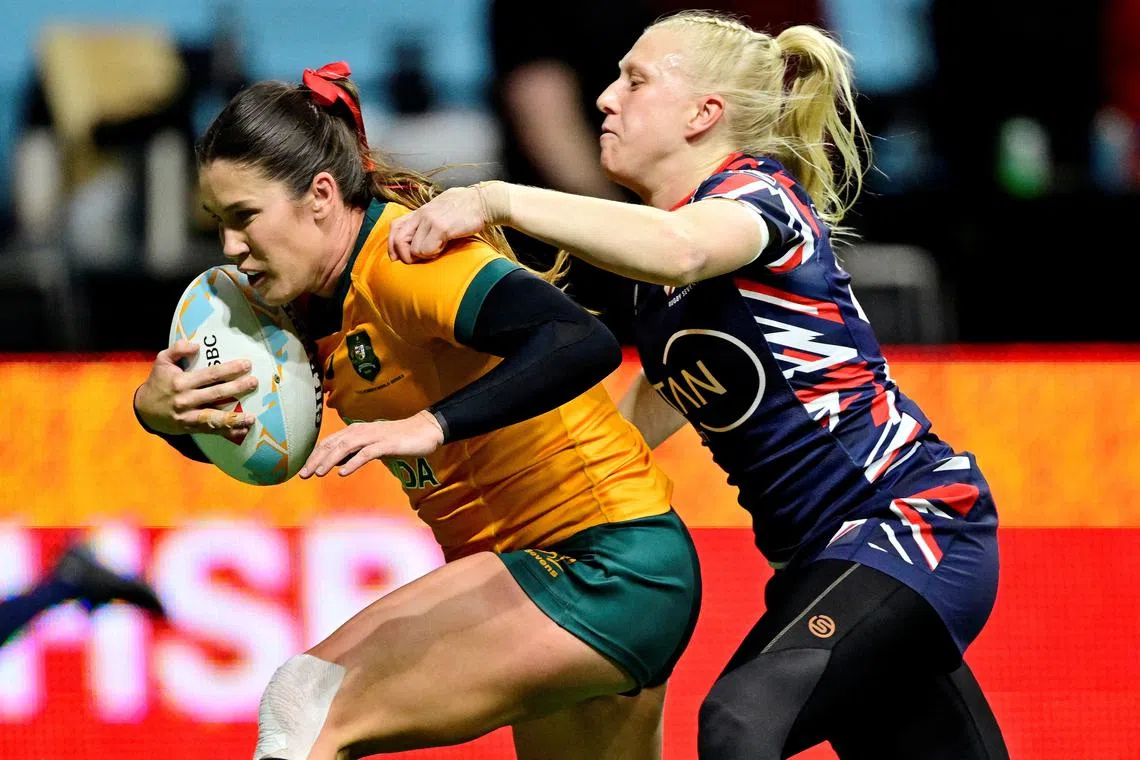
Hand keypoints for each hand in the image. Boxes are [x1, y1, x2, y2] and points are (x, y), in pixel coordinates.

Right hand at [133, 340, 256, 443]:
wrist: (143, 409)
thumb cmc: (158, 382)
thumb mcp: (162, 361)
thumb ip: (178, 350)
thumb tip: (197, 345)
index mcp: (181, 381)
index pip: (210, 374)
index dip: (230, 369)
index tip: (246, 364)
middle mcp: (186, 399)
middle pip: (217, 394)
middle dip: (238, 388)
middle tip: (254, 382)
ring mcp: (188, 416)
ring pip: (215, 417)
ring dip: (235, 417)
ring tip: (252, 417)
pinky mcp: (190, 428)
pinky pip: (211, 430)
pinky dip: (227, 432)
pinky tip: (242, 430)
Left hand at [298, 411, 444, 477]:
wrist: (424, 430)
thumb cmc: (397, 439)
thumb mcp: (372, 446)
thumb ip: (353, 452)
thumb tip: (334, 463)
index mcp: (355, 431)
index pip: (328, 443)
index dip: (313, 456)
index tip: (302, 470)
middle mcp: (361, 431)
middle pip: (332, 444)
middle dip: (316, 459)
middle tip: (303, 475)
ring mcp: (374, 436)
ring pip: (346, 447)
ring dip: (330, 460)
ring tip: (318, 473)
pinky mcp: (386, 444)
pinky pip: (366, 453)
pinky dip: (353, 462)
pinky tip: (344, 472)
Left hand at [387, 182, 509, 263]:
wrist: (485, 202)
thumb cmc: (468, 207)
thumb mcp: (443, 208)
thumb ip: (430, 219)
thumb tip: (424, 233)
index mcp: (422, 210)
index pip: (395, 226)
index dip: (392, 243)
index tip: (397, 256)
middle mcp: (422, 214)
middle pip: (398, 238)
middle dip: (403, 255)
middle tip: (414, 260)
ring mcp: (430, 220)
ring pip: (413, 249)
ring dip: (423, 255)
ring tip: (437, 250)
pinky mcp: (441, 228)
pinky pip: (426, 250)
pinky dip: (432, 254)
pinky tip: (443, 248)